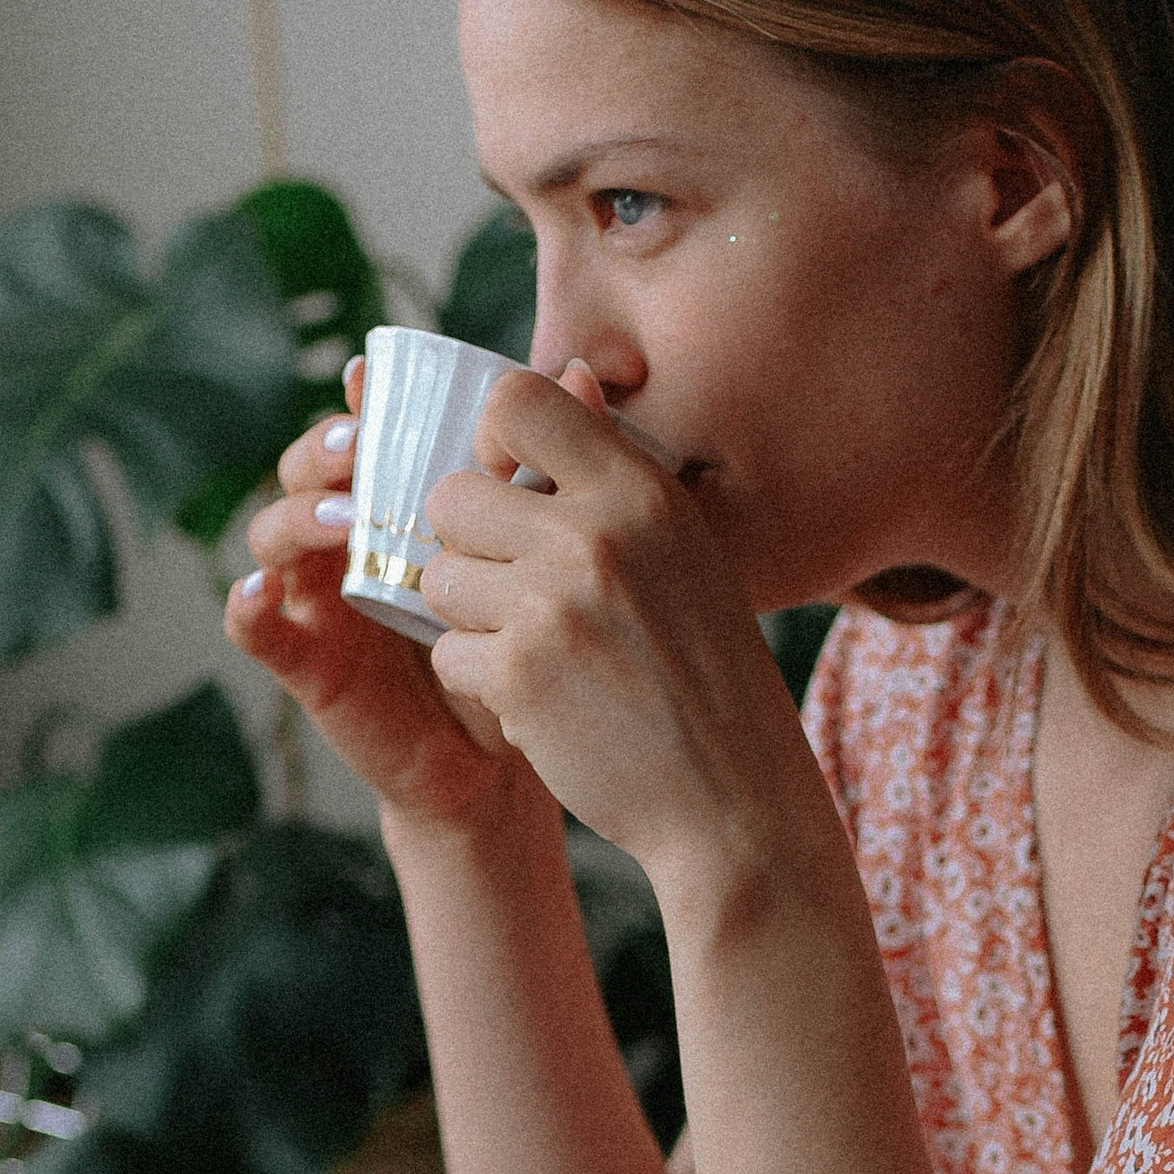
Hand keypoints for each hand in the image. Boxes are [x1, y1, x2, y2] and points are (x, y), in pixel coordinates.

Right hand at [227, 357, 543, 833]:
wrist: (509, 754)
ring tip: (345, 517)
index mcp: (397, 501)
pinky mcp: (308, 662)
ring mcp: (320, 597)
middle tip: (355, 447)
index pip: (364, 433)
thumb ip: (554, 464)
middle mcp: (349, 539)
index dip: (357, 402)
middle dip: (320, 450)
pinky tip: (260, 592)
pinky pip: (257, 629)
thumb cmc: (523, 641)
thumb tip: (581, 373)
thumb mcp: (544, 555)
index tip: (370, 381)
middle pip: (305, 471)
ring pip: (273, 534)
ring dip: (296, 516)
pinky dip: (245, 607)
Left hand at [416, 364, 813, 887]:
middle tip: (516, 591)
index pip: (517, 400)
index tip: (507, 487)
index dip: (489, 440)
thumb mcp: (684, 550)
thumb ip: (616, 473)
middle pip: (453, 495)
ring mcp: (554, 604)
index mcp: (641, 492)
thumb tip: (571, 374)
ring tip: (534, 649)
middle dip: (468, 546)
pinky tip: (539, 699)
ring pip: (438, 576)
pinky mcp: (520, 675)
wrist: (735, 798)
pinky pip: (444, 652)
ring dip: (468, 616)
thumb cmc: (707, 670)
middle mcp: (596, 534)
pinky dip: (478, 680)